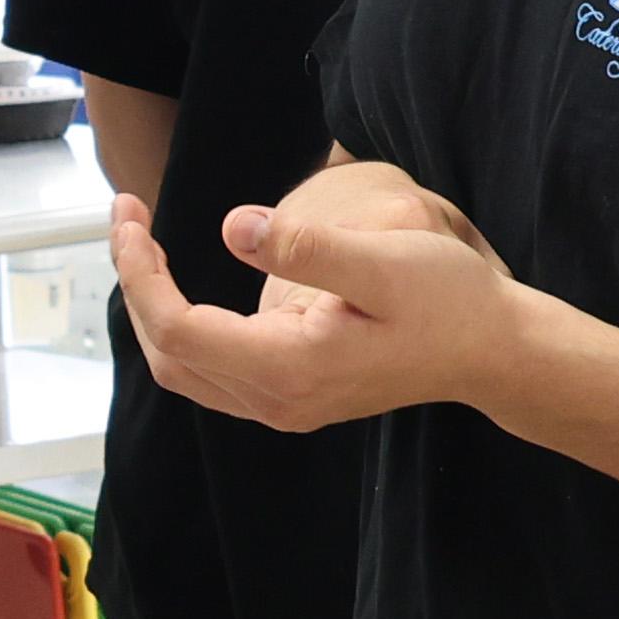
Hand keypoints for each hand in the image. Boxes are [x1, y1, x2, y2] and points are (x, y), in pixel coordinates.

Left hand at [108, 162, 526, 434]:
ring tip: (140, 240)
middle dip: (135, 283)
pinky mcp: (290, 392)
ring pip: (184, 366)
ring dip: (152, 305)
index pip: (177, 329)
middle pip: (168, 353)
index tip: (130, 214)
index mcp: (289, 368)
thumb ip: (308, 247)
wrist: (493, 351)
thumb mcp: (386, 262)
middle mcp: (276, 400)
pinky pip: (211, 365)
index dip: (140, 273)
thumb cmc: (449, 301)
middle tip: (125, 215)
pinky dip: (180, 322)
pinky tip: (177, 277)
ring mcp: (282, 404)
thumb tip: (233, 226)